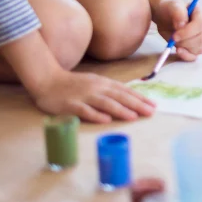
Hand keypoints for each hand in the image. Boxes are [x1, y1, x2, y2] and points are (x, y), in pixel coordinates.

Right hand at [29, 69, 155, 123]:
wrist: (47, 80)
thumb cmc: (73, 84)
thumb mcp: (94, 83)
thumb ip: (109, 90)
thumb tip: (128, 98)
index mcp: (103, 83)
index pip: (125, 91)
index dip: (140, 98)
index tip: (153, 105)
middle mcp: (96, 88)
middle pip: (119, 96)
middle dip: (136, 104)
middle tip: (151, 112)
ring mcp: (84, 96)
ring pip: (105, 103)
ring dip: (120, 110)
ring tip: (133, 116)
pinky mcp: (71, 105)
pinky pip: (85, 110)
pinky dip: (96, 115)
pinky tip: (106, 120)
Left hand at [152, 0, 201, 60]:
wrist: (165, 17)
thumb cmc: (171, 10)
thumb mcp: (173, 6)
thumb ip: (178, 12)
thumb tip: (182, 24)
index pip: (201, 25)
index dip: (188, 32)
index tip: (175, 36)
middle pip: (200, 39)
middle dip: (185, 41)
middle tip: (173, 38)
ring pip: (199, 49)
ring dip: (185, 47)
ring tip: (174, 41)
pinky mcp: (197, 48)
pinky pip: (195, 56)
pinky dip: (186, 56)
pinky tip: (178, 51)